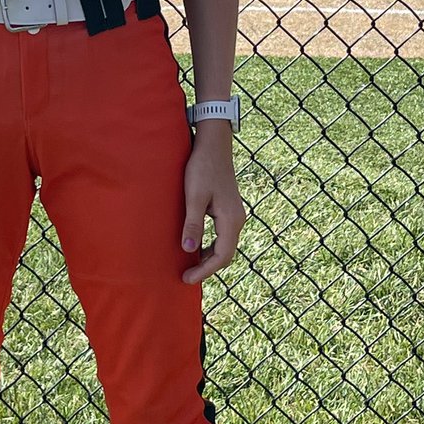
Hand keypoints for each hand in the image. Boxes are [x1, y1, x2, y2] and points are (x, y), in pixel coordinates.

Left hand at [180, 123, 245, 283]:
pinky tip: (197, 246)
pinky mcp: (228, 209)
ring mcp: (235, 214)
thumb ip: (193, 223)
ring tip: (190, 265)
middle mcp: (237, 220)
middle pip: (226, 254)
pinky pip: (222, 235)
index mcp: (231, 220)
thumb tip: (188, 250)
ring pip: (224, 245)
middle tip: (186, 276)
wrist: (213, 145)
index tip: (186, 279)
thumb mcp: (194, 196)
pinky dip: (211, 245)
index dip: (204, 270)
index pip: (221, 256)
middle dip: (207, 267)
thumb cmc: (202, 168)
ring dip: (209, 257)